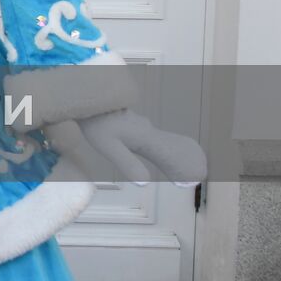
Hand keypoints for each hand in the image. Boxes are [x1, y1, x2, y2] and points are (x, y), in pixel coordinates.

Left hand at [44, 109, 205, 186]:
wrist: (84, 95)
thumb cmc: (96, 124)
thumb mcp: (110, 147)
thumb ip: (128, 164)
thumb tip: (146, 184)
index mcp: (144, 136)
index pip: (170, 152)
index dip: (183, 164)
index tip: (195, 175)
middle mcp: (145, 129)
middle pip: (167, 145)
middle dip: (178, 159)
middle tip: (191, 174)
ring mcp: (137, 124)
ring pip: (156, 139)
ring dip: (165, 151)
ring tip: (173, 166)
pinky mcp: (129, 121)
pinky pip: (146, 135)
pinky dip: (153, 144)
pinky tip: (147, 149)